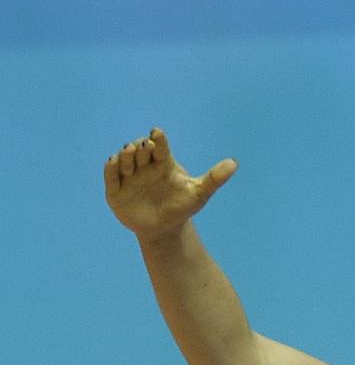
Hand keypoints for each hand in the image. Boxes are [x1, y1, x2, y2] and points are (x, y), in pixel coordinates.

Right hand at [104, 127, 237, 243]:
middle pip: (139, 149)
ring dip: (125, 154)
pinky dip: (110, 167)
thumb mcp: (199, 194)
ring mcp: (128, 175)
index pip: (159, 144)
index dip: (157, 138)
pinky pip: (110, 175)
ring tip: (130, 154)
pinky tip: (114, 163)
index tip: (158, 135)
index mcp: (161, 161)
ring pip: (124, 159)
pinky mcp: (116, 189)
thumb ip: (215, 178)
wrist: (165, 230)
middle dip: (141, 147)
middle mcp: (143, 164)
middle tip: (145, 147)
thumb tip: (235, 163)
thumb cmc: (182, 208)